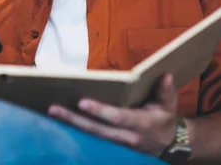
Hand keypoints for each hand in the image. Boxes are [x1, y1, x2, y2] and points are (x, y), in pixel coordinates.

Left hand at [48, 74, 177, 156]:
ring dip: (70, 124)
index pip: (117, 118)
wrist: (169, 144)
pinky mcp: (111, 145)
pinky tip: (60, 118)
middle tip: (53, 108)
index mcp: (141, 124)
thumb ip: (166, 91)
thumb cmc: (165, 118)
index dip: (100, 111)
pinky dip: (75, 128)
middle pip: (96, 130)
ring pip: (90, 135)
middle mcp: (126, 137)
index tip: (82, 101)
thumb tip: (164, 75)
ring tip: (51, 111)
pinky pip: (91, 137)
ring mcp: (117, 144)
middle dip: (74, 119)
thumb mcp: (169, 105)